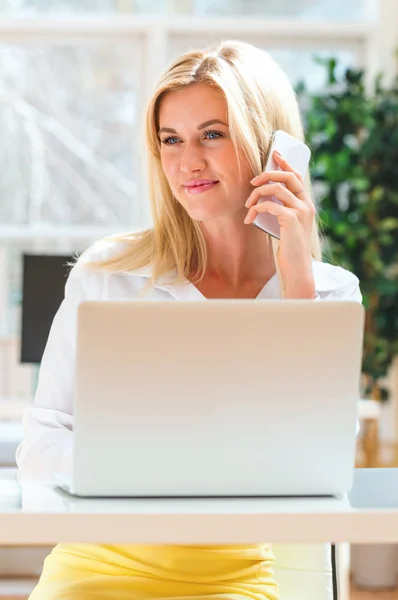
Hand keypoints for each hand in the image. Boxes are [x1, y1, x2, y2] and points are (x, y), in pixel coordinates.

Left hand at [244, 150, 315, 298]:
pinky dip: (256, 209)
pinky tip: (249, 218)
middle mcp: (306, 205)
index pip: (297, 176)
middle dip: (267, 174)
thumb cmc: (289, 249)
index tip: (274, 154)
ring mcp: (301, 212)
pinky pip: (270, 205)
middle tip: (252, 182)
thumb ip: (280, 211)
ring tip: (248, 205)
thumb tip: (263, 198)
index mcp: (306, 204)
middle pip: (288, 176)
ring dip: (257, 194)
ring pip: (276, 189)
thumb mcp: (285, 226)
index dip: (285, 163)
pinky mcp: (291, 220)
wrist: (296, 269)